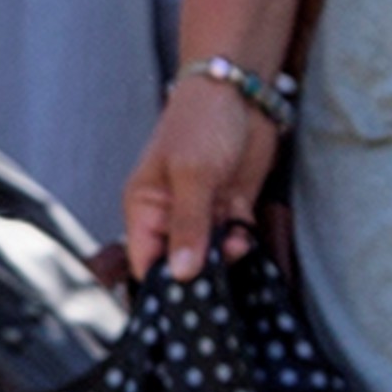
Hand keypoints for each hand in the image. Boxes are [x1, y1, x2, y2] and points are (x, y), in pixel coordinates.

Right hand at [122, 70, 278, 279]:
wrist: (242, 90)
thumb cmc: (201, 122)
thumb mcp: (192, 174)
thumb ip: (189, 225)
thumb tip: (181, 274)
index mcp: (145, 208)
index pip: (145, 262)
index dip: (162, 285)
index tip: (186, 301)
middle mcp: (171, 216)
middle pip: (180, 265)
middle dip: (200, 274)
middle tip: (221, 272)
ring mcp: (203, 213)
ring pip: (212, 257)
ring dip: (227, 257)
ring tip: (238, 239)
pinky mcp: (231, 208)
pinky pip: (236, 242)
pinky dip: (243, 243)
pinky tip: (246, 229)